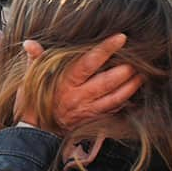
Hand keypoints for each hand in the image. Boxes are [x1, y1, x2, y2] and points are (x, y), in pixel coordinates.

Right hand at [16, 34, 142, 133]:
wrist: (34, 132)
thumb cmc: (33, 102)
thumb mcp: (32, 78)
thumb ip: (36, 59)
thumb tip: (29, 43)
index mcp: (66, 82)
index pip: (89, 62)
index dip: (105, 49)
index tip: (121, 38)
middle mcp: (79, 96)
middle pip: (108, 82)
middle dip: (125, 70)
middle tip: (140, 59)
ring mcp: (88, 110)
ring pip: (115, 98)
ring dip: (131, 86)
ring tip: (142, 75)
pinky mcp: (93, 120)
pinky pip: (113, 110)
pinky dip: (125, 101)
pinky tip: (134, 92)